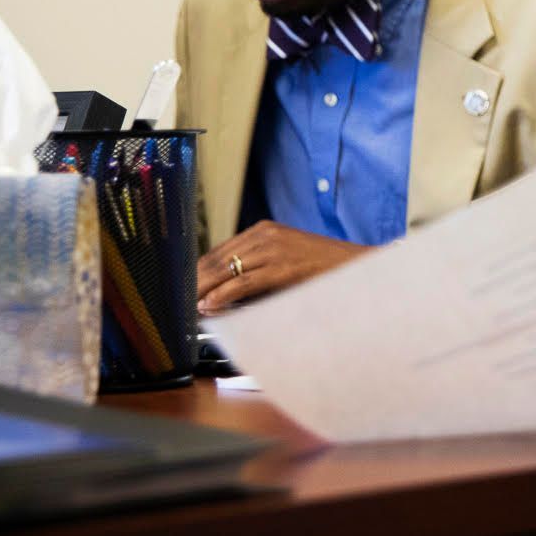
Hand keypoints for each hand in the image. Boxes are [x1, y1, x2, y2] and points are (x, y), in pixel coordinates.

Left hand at [197, 221, 369, 313]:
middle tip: (177, 300)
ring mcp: (274, 249)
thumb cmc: (324, 268)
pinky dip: (222, 295)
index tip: (183, 288)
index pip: (219, 251)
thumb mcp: (287, 259)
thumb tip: (224, 291)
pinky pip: (243, 282)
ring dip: (203, 289)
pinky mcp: (282, 267)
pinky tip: (210, 305)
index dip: (197, 271)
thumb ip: (258, 267)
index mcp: (265, 230)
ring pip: (225, 270)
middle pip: (216, 259)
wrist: (358, 267)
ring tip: (187, 306)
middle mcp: (265, 235)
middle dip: (194, 281)